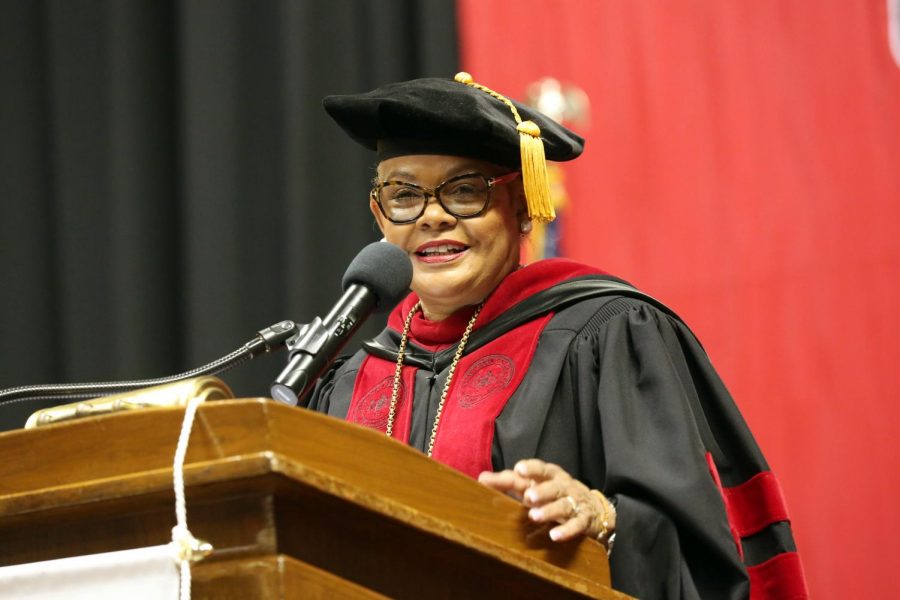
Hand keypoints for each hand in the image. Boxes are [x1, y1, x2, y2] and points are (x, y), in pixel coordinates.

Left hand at [478, 459, 615, 542]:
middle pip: (553, 486)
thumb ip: (509, 482)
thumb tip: (481, 478)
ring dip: (549, 510)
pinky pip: (576, 525)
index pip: (540, 469)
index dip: (531, 468)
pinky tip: (554, 536)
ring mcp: (575, 503)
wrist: (594, 510)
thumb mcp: (534, 485)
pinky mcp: (584, 520)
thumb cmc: (554, 494)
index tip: (519, 469)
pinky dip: (566, 530)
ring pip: (563, 505)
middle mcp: (563, 486)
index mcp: (550, 476)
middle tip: (528, 496)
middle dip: (541, 490)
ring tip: (534, 516)